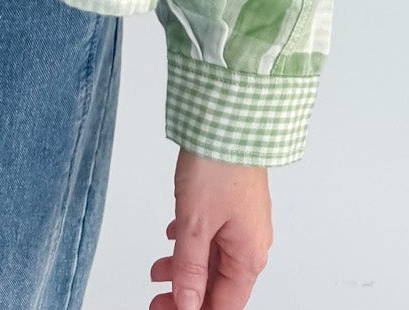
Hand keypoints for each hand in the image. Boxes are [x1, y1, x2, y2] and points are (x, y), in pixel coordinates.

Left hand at [148, 148, 272, 309]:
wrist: (229, 117)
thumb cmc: (219, 165)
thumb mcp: (195, 223)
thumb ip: (190, 267)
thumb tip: (188, 303)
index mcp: (248, 256)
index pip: (223, 304)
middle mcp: (251, 243)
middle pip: (219, 284)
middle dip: (187, 294)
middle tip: (157, 298)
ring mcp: (243, 222)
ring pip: (213, 258)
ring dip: (186, 268)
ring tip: (158, 271)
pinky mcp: (233, 203)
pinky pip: (213, 234)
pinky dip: (191, 242)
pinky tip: (173, 238)